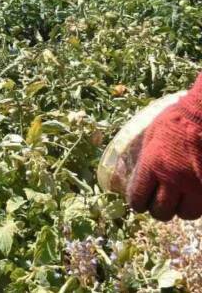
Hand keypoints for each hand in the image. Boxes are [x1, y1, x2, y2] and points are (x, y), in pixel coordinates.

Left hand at [128, 77, 201, 220]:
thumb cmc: (176, 120)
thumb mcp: (151, 136)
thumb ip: (146, 159)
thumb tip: (140, 176)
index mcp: (152, 165)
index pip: (139, 199)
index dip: (139, 203)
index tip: (141, 202)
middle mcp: (172, 178)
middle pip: (161, 212)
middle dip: (159, 209)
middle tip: (160, 203)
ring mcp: (195, 184)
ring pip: (185, 214)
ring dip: (180, 209)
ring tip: (180, 199)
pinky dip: (198, 204)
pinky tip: (194, 195)